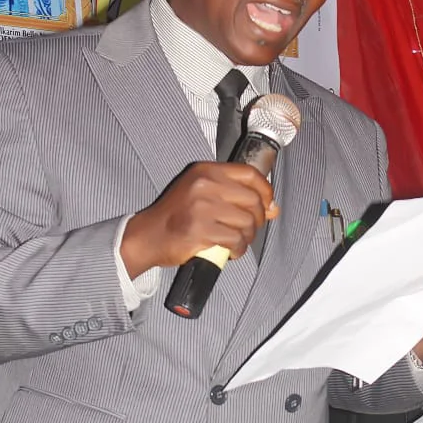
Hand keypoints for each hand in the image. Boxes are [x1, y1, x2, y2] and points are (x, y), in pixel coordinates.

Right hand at [121, 161, 277, 276]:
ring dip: (248, 237)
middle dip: (258, 220)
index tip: (268, 204)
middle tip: (249, 230)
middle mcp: (205, 185)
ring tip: (238, 242)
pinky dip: (238, 250)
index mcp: (206, 171)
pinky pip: (235, 240)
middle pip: (252, 200)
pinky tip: (231, 251)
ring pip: (247, 222)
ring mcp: (202, 208)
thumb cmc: (177, 215)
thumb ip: (237, 196)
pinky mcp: (201, 230)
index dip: (266, 190)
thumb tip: (273, 209)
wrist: (149, 235)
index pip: (250, 174)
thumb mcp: (203, 194)